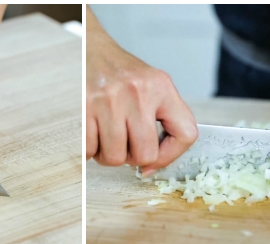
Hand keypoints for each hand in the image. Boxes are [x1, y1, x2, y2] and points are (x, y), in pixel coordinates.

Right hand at [86, 20, 196, 174]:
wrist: (88, 49)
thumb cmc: (119, 73)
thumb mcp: (151, 86)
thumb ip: (160, 121)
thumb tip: (150, 167)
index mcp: (160, 87)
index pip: (185, 133)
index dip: (170, 156)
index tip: (156, 160)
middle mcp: (137, 92)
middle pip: (145, 154)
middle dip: (133, 158)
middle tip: (125, 144)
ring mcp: (109, 100)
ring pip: (114, 157)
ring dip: (108, 154)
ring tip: (106, 137)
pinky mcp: (84, 107)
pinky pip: (90, 150)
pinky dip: (89, 149)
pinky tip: (92, 132)